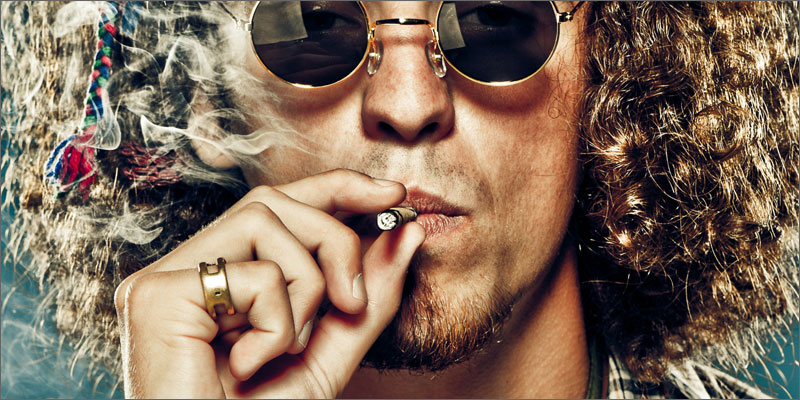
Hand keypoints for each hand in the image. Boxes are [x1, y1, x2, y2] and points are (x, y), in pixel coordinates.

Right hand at [114, 169, 425, 397]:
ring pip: (264, 220)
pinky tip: (253, 362)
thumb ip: (367, 298)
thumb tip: (407, 233)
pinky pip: (251, 273)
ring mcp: (166, 277)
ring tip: (290, 344)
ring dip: (305, 284)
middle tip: (353, 300)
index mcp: (220, 276)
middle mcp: (188, 268)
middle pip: (274, 201)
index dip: (336, 188)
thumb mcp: (328, 355)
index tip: (393, 194)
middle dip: (334, 240)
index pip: (278, 206)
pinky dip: (277, 321)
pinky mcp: (156, 294)